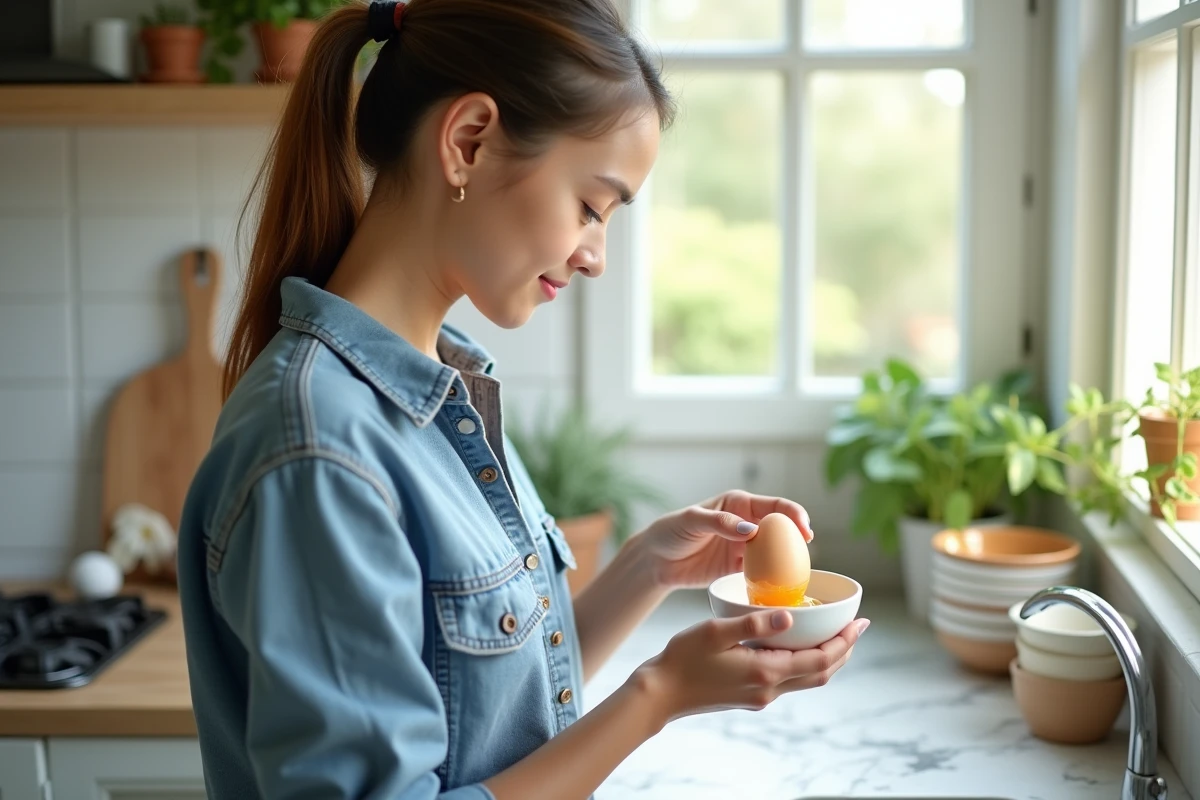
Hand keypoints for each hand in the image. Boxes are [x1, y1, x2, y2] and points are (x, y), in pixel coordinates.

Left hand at [637, 490, 812, 589]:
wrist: (656, 560)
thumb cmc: (670, 531)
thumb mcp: (691, 520)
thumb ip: (719, 522)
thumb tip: (750, 530)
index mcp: (738, 505)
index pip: (774, 506)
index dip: (794, 515)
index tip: (805, 530)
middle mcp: (746, 524)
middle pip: (781, 530)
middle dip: (798, 540)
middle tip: (806, 556)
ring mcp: (744, 548)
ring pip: (774, 553)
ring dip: (787, 562)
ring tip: (798, 575)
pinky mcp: (738, 569)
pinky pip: (761, 573)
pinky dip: (771, 580)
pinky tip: (779, 588)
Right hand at [637, 611, 868, 722]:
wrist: (661, 693)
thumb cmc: (683, 658)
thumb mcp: (715, 632)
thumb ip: (753, 625)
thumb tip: (790, 617)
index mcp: (765, 672)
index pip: (819, 660)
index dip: (843, 642)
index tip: (860, 623)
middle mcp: (769, 689)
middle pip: (821, 673)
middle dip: (844, 650)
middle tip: (858, 628)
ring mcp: (761, 695)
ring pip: (808, 679)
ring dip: (828, 659)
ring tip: (838, 636)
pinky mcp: (751, 696)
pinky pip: (790, 680)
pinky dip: (806, 664)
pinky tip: (801, 647)